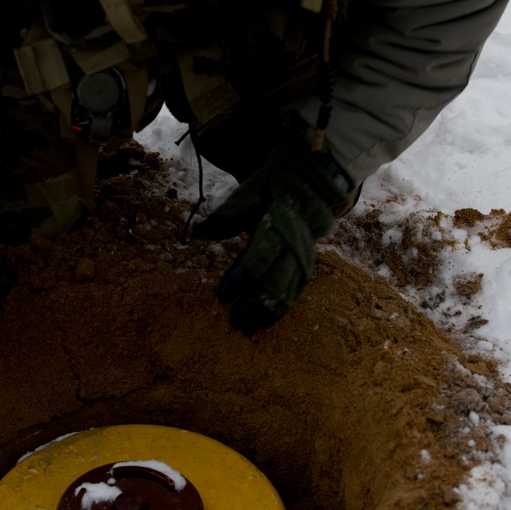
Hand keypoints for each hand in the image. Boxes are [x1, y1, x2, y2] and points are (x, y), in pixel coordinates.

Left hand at [192, 136, 352, 335]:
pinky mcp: (307, 262)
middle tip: (236, 320)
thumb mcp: (250, 191)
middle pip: (278, 278)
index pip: (260, 254)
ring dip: (270, 310)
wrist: (310, 182)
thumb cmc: (273, 187)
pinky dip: (282, 306)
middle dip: (257, 302)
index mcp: (280, 222)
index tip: (223, 293)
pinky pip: (297, 289)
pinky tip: (267, 320)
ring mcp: (305, 254)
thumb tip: (199, 232)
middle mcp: (296, 242)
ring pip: (290, 288)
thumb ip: (228, 214)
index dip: (242, 276)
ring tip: (250, 327)